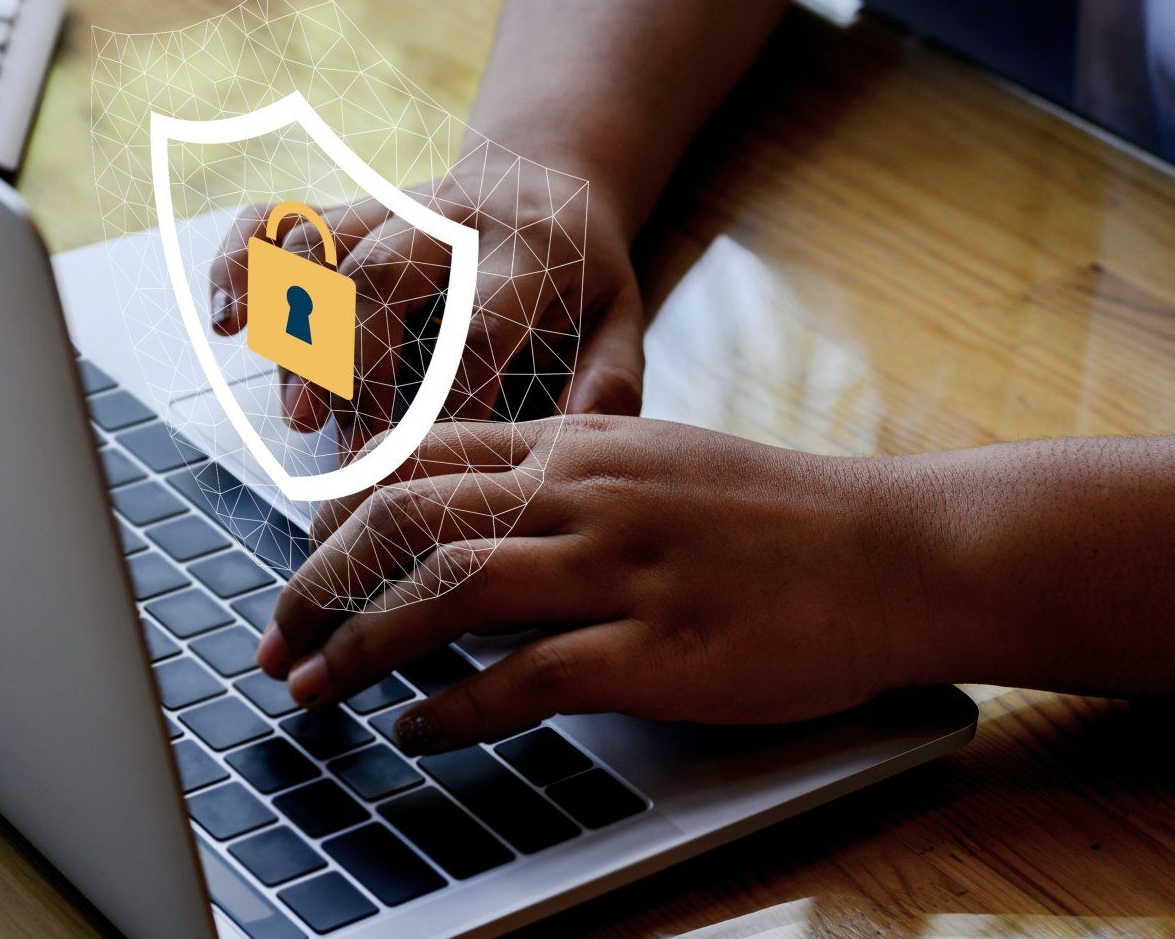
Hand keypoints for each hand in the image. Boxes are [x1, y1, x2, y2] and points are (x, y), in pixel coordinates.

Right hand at [206, 151, 646, 453]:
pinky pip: (279, 215)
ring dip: (299, 333)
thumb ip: (610, 377)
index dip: (449, 399)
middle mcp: (450, 218)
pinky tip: (229, 319)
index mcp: (527, 249)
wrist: (550, 173)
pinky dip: (242, 259)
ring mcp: (391, 206)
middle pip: (383, 276)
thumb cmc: (582, 268)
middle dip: (357, 366)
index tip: (430, 467)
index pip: (479, 326)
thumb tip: (575, 441)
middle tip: (351, 452)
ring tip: (299, 415)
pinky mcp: (349, 207)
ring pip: (325, 250)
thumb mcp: (622, 313)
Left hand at [253, 416, 935, 752]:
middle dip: (322, 579)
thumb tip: (465, 511)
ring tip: (316, 684)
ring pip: (450, 591)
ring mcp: (622, 568)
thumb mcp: (654, 461)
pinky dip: (456, 708)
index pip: (420, 457)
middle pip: (410, 519)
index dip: (339, 509)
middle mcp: (584, 492)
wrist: (896, 550)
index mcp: (577, 443)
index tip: (301, 556)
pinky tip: (416, 730)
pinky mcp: (661, 648)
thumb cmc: (776, 514)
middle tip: (278, 634)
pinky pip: (528, 677)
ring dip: (362, 643)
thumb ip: (560, 474)